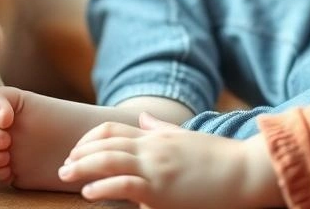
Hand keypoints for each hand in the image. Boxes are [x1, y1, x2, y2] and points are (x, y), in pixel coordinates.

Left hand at [57, 114, 282, 208]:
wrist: (246, 172)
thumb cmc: (220, 159)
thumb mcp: (187, 138)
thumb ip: (162, 129)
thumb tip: (144, 118)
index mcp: (156, 137)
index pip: (112, 129)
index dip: (89, 139)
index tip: (76, 152)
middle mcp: (152, 148)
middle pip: (104, 143)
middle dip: (79, 154)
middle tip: (63, 167)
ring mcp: (156, 168)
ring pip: (108, 160)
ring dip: (83, 167)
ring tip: (66, 176)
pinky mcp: (162, 190)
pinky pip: (125, 184)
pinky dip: (103, 186)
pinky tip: (89, 191)